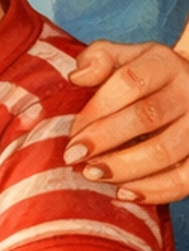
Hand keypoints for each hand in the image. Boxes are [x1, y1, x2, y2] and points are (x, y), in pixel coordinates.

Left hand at [65, 40, 188, 205]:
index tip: (73, 132)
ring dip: (126, 167)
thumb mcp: (125, 57)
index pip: (129, 82)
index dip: (97, 108)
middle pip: (147, 116)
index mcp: (164, 63)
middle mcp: (188, 91)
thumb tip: (76, 77)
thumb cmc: (147, 76)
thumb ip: (99, 59)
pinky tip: (125, 193)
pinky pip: (185, 179)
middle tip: (74, 157)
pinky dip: (155, 190)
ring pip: (167, 150)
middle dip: (105, 139)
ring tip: (94, 175)